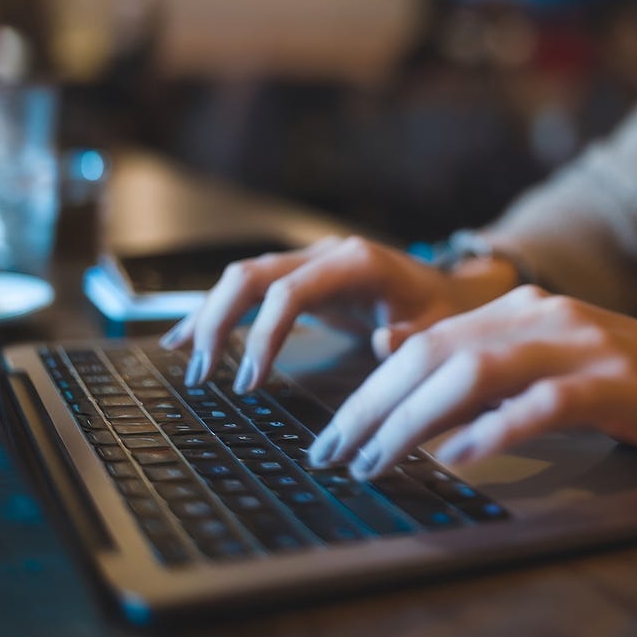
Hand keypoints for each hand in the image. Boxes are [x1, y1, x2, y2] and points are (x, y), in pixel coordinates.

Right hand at [159, 235, 517, 391]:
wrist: (452, 289)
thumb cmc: (443, 312)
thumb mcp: (438, 329)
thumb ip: (410, 337)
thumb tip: (383, 341)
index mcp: (356, 263)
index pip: (291, 291)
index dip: (263, 334)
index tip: (248, 383)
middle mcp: (326, 253)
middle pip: (252, 275)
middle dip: (218, 321)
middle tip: (201, 374)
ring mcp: (310, 261)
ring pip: (243, 277)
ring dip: (209, 316)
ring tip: (186, 360)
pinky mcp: (301, 277)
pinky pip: (249, 288)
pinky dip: (216, 311)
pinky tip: (184, 337)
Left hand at [306, 285, 636, 482]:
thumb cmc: (636, 384)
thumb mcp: (547, 357)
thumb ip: (475, 353)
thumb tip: (387, 349)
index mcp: (522, 307)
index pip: (423, 341)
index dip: (368, 388)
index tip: (334, 434)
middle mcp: (544, 315)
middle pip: (435, 353)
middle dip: (374, 406)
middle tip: (336, 455)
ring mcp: (581, 346)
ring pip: (475, 372)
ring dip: (415, 421)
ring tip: (378, 461)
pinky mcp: (616, 385)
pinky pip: (543, 404)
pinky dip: (497, 429)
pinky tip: (464, 457)